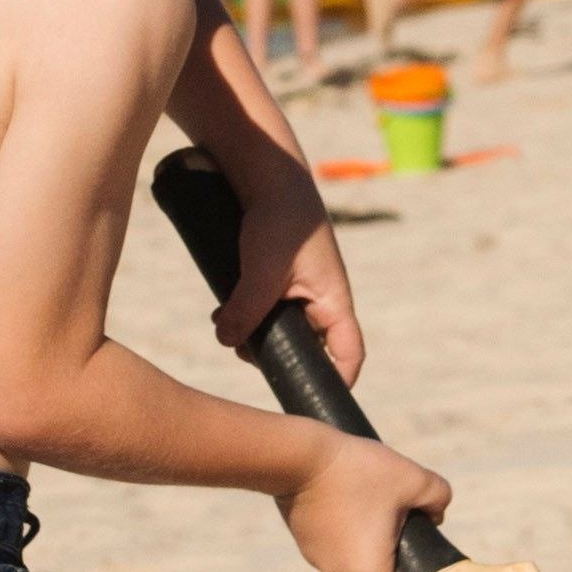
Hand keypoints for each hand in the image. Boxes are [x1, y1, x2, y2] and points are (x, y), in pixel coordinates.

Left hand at [217, 179, 364, 390]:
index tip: (309, 395)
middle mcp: (322, 300)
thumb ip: (246, 310)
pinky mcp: (279, 279)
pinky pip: (267, 309)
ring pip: (282, 330)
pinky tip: (223, 311)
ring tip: (228, 325)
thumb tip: (227, 341)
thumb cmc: (279, 220)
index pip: (348, 355)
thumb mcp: (261, 271)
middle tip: (245, 351)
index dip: (336, 380)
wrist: (268, 176)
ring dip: (256, 333)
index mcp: (335, 301)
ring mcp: (301, 290)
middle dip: (277, 356)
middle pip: (309, 349)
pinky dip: (247, 315)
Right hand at [284, 433, 450, 571]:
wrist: (300, 456)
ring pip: (348, 558)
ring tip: (368, 502)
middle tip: (395, 522)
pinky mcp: (302, 537)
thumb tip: (438, 514)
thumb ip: (438, 498)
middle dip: (383, 558)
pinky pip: (331, 542)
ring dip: (361, 539)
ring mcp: (315, 556)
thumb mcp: (412, 478)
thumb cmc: (358, 473)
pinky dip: (341, 527)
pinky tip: (346, 497)